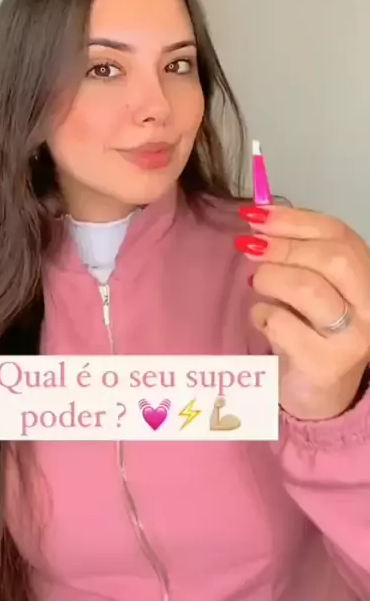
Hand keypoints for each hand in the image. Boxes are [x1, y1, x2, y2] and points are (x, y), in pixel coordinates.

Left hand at [236, 205, 369, 420]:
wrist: (320, 393)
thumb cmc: (312, 329)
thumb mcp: (313, 284)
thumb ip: (295, 253)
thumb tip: (256, 219)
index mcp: (366, 274)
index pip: (337, 233)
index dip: (293, 219)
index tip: (255, 214)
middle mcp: (369, 305)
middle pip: (332, 258)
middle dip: (283, 246)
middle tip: (249, 247)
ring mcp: (352, 338)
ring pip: (310, 289)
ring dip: (272, 278)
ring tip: (256, 282)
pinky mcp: (326, 365)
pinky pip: (285, 326)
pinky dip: (263, 315)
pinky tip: (262, 318)